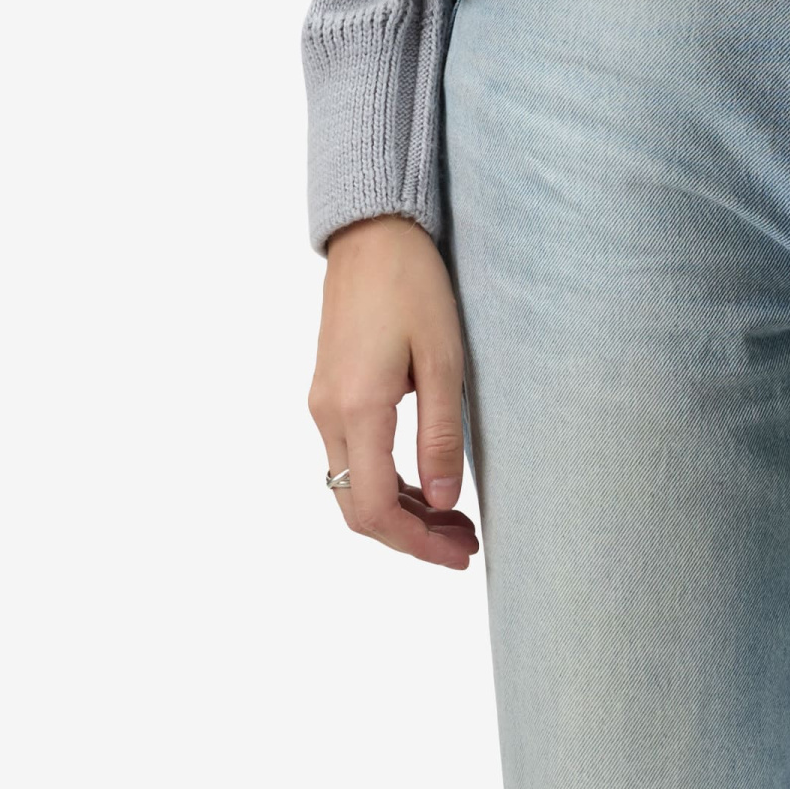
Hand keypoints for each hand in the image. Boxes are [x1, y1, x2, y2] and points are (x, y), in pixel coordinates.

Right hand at [309, 214, 479, 571]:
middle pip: (358, 508)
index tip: (461, 554)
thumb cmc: (413, 285)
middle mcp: (328, 415)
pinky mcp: (330, 391)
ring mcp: (323, 404)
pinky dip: (387, 482)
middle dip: (411, 536)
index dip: (417, 543)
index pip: (376, 509)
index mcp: (357, 410)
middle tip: (466, 543)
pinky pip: (352, 457)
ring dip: (401, 511)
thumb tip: (445, 501)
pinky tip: (426, 482)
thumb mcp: (443, 359)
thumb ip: (440, 434)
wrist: (372, 234)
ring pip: (353, 486)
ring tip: (455, 520)